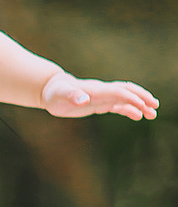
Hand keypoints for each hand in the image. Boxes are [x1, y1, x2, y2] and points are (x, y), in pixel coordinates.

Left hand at [41, 72, 158, 120]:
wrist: (52, 90)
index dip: (130, 97)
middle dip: (141, 97)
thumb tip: (84, 100)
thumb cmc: (55, 93)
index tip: (143, 105)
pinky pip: (118, 105)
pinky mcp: (100, 103)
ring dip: (139, 104)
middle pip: (126, 90)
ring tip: (153, 113)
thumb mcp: (60, 96)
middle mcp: (102, 92)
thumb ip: (72, 96)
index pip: (117, 91)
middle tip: (155, 106)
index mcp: (95, 90)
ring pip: (125, 98)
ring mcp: (102, 97)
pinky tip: (138, 116)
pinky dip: (129, 109)